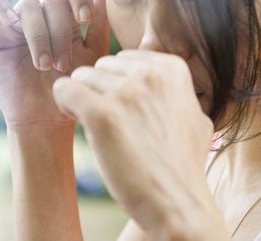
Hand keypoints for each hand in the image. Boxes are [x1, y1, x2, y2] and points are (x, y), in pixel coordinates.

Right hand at [0, 0, 109, 130]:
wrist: (45, 118)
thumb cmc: (72, 87)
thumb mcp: (93, 54)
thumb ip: (99, 21)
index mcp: (67, 14)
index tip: (85, 18)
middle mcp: (41, 13)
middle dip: (61, 31)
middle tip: (63, 63)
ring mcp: (15, 20)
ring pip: (27, 5)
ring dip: (39, 35)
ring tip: (44, 65)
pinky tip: (11, 23)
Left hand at [52, 50, 222, 238]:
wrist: (178, 202)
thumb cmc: (184, 164)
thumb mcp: (195, 117)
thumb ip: (176, 93)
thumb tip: (164, 83)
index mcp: (172, 69)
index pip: (125, 59)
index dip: (119, 83)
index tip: (124, 108)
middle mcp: (150, 74)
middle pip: (102, 66)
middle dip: (100, 89)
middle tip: (109, 121)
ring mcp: (126, 92)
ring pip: (81, 77)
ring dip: (83, 99)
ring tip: (97, 127)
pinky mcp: (102, 114)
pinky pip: (64, 90)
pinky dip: (64, 104)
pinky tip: (77, 120)